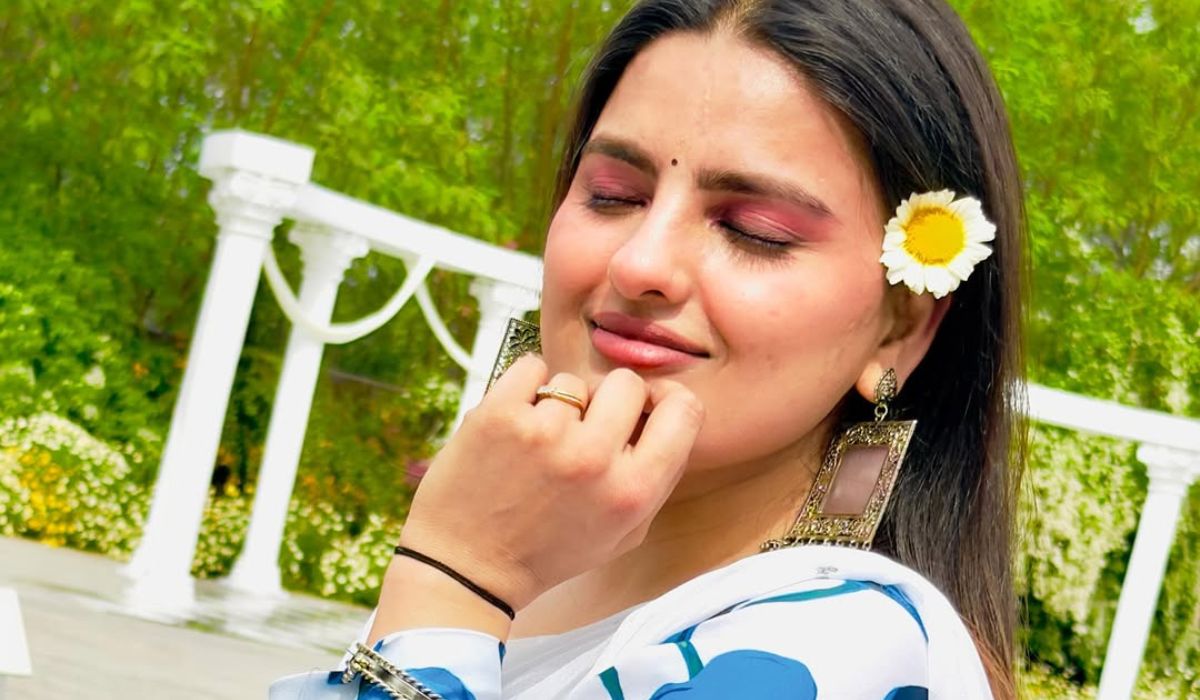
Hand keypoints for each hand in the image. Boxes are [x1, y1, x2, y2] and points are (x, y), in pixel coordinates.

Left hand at [396, 354, 704, 610]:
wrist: (467, 569)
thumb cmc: (547, 551)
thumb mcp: (623, 533)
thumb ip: (654, 477)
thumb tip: (666, 412)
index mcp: (633, 491)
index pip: (684, 410)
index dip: (664, 402)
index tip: (644, 409)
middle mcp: (594, 458)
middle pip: (628, 383)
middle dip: (608, 401)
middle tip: (585, 429)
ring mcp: (545, 432)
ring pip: (573, 382)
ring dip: (559, 406)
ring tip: (538, 444)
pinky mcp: (499, 414)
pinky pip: (530, 368)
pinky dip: (524, 388)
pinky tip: (516, 424)